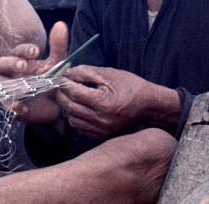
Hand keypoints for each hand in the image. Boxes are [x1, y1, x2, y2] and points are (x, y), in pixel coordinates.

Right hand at [0, 22, 69, 124]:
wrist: (55, 105)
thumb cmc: (52, 79)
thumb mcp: (57, 63)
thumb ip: (58, 46)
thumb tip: (60, 24)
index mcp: (22, 58)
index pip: (18, 50)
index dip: (25, 50)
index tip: (36, 52)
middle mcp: (11, 71)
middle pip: (1, 63)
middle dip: (11, 63)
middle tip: (23, 65)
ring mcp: (8, 87)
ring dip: (9, 84)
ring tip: (24, 87)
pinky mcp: (9, 103)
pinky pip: (4, 102)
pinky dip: (12, 104)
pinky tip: (24, 107)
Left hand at [57, 66, 177, 140]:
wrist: (148, 105)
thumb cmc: (130, 86)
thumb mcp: (109, 74)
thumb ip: (86, 72)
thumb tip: (67, 73)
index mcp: (103, 102)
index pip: (74, 92)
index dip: (64, 83)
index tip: (60, 76)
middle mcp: (100, 120)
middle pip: (70, 107)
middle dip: (61, 94)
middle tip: (60, 85)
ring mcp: (101, 130)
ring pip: (72, 119)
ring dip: (66, 107)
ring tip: (68, 96)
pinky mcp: (102, 136)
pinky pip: (80, 128)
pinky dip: (75, 117)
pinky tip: (78, 107)